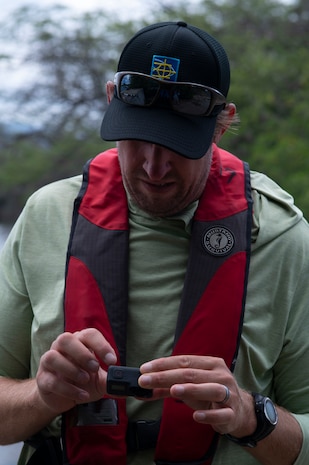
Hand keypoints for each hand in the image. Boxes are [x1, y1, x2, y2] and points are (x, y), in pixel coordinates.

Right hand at [36, 328, 116, 413]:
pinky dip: (68, 388)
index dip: (101, 345)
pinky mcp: (43, 379)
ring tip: (85, 380)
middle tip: (95, 368)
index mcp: (79, 342)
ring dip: (71, 369)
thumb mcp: (98, 380)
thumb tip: (125, 385)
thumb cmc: (81, 381)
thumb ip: (110, 380)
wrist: (61, 397)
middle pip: (66, 339)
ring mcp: (49, 362)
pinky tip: (81, 394)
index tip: (112, 360)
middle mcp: (62, 348)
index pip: (89, 334)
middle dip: (82, 353)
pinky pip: (51, 380)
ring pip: (53, 357)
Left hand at [139, 355, 255, 436]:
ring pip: (211, 389)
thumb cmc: (209, 394)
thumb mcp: (188, 388)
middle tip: (146, 380)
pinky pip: (221, 413)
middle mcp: (220, 375)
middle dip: (166, 376)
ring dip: (191, 389)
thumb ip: (166, 387)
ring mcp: (228, 393)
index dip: (163, 364)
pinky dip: (209, 414)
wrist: (239, 411)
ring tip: (174, 390)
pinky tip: (196, 415)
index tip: (144, 369)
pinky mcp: (232, 413)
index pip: (184, 361)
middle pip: (191, 374)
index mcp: (210, 364)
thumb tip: (142, 390)